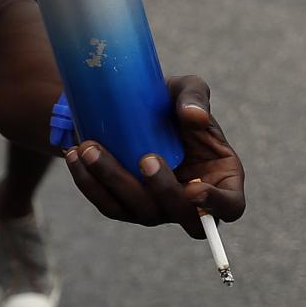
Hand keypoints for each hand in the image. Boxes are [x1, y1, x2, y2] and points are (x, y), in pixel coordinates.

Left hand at [64, 76, 245, 237]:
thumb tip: (193, 116)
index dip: (217, 205)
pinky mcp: (126, 206)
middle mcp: (191, 201)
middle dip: (163, 192)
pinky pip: (109, 206)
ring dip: (114, 183)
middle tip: (144, 158)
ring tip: (89, 148)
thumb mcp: (186, 88)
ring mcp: (158, 208)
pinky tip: (74, 154)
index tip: (196, 189)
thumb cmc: (168, 100)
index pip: (231, 206)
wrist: (129, 105)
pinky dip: (90, 184)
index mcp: (221, 177)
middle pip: (185, 218)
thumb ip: (195, 96)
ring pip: (140, 212)